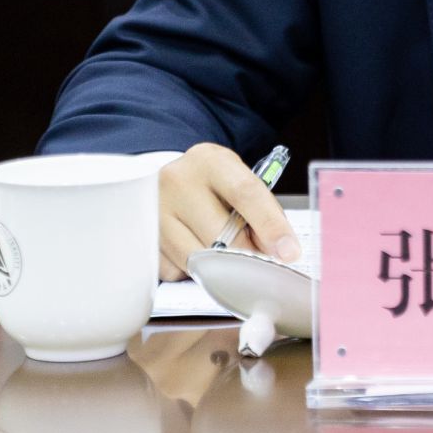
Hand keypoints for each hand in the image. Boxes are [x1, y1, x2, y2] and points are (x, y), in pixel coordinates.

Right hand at [157, 142, 299, 280]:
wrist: (172, 180)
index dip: (271, 225)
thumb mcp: (239, 180)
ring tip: (227, 253)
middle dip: (248, 256)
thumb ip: (261, 210)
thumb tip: (276, 251)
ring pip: (199, 259)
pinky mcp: (144, 239)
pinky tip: (198, 252)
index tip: (289, 251)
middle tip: (261, 263)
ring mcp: (155, 211)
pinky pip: (176, 270)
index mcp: (209, 160)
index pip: (245, 193)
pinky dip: (193, 271)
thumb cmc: (213, 183)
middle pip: (221, 234)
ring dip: (220, 267)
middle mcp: (176, 181)